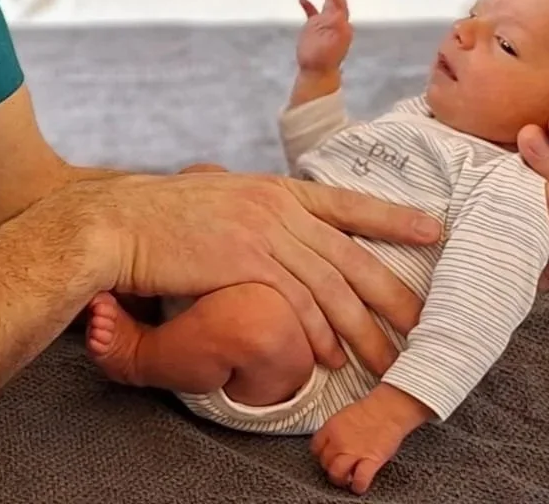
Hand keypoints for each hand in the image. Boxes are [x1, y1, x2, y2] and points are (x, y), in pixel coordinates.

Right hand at [74, 171, 437, 374]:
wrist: (116, 221)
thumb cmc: (159, 217)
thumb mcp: (219, 200)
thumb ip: (254, 215)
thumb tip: (271, 231)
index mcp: (273, 188)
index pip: (346, 202)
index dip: (393, 218)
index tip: (432, 229)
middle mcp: (275, 205)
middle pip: (348, 253)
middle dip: (390, 291)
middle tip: (422, 321)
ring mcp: (262, 231)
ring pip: (329, 285)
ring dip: (360, 329)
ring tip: (384, 359)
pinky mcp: (244, 262)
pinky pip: (294, 303)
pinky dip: (316, 334)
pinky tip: (328, 358)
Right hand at [297, 0, 353, 73]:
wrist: (317, 72)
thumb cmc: (326, 59)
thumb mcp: (333, 43)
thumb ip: (337, 28)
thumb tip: (340, 14)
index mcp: (341, 24)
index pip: (339, 2)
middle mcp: (335, 21)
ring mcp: (324, 24)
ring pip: (326, 3)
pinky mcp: (314, 28)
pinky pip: (312, 12)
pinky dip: (308, 5)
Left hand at [311, 385, 430, 493]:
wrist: (388, 408)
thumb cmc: (369, 409)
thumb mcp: (344, 414)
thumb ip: (335, 430)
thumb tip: (333, 443)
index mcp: (331, 427)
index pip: (315, 448)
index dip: (321, 454)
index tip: (329, 456)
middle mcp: (339, 441)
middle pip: (325, 463)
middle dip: (331, 467)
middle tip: (340, 467)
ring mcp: (354, 452)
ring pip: (337, 474)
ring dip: (341, 479)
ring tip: (348, 478)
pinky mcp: (370, 461)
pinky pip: (359, 481)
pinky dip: (358, 486)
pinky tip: (359, 484)